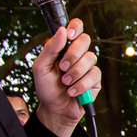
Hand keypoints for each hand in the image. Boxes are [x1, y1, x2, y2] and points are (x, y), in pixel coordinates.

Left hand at [31, 18, 100, 136]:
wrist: (55, 109)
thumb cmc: (46, 87)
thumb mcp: (40, 67)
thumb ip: (50, 49)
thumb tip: (61, 31)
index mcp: (64, 46)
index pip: (75, 27)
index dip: (75, 27)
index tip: (69, 35)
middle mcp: (78, 53)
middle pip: (85, 39)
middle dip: (73, 54)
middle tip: (62, 67)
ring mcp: (88, 66)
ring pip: (90, 58)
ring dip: (75, 73)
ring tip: (65, 83)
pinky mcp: (95, 79)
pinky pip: (94, 75)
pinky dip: (81, 85)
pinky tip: (72, 91)